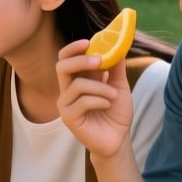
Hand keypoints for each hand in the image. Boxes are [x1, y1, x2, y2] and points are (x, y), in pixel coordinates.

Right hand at [55, 40, 132, 159]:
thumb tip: (117, 44)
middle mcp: (68, 91)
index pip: (65, 59)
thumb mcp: (119, 86)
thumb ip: (116, 67)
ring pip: (77, 85)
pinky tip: (108, 105)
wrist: (118, 139)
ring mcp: (66, 105)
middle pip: (62, 67)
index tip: (88, 42)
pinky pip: (82, 102)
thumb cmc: (116, 113)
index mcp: (77, 80)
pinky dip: (99, 100)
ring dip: (100, 87)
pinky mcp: (69, 118)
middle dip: (81, 61)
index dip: (73, 48)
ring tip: (114, 96)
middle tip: (100, 61)